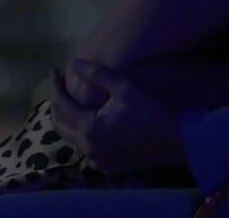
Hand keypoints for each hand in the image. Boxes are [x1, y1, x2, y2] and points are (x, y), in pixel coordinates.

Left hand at [51, 59, 185, 172]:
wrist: (174, 140)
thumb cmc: (150, 111)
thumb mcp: (124, 88)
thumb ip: (97, 74)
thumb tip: (72, 63)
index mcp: (89, 128)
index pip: (62, 104)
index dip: (55, 86)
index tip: (54, 70)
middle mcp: (88, 147)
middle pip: (59, 124)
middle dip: (56, 103)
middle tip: (59, 85)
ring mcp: (96, 159)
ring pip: (70, 138)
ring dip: (66, 119)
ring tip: (70, 101)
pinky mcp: (105, 166)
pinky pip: (83, 149)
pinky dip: (79, 134)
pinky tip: (87, 122)